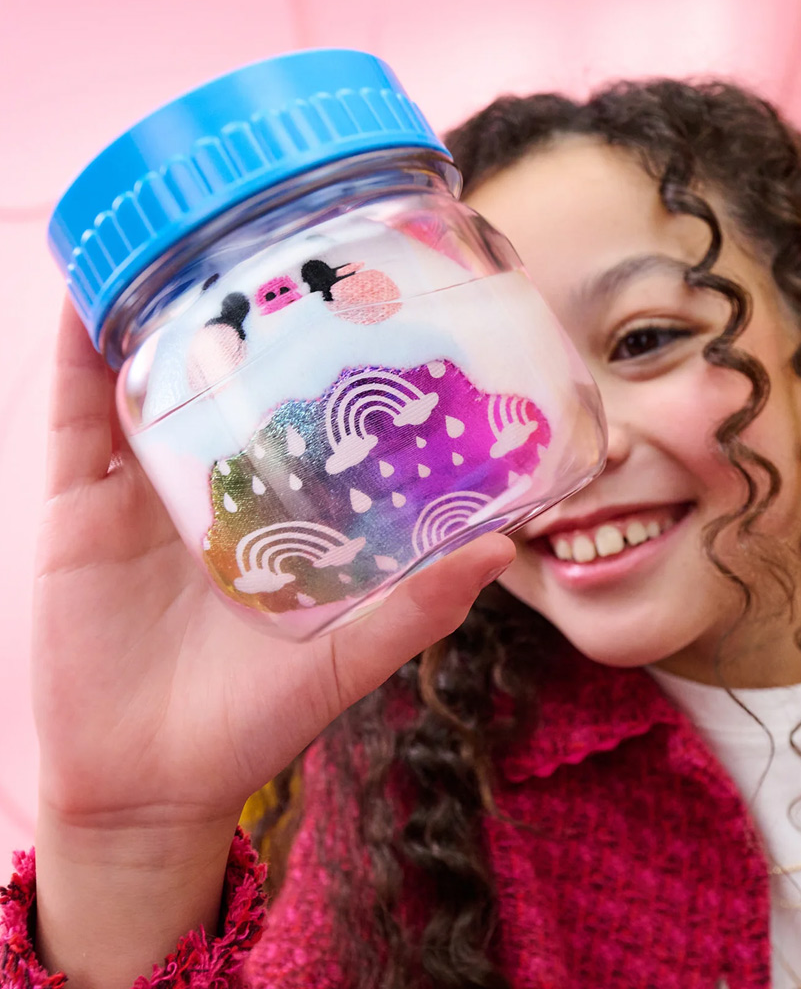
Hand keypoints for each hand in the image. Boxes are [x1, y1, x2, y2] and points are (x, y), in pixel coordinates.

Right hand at [33, 297, 513, 835]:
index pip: (314, 420)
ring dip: (168, 311)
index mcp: (285, 513)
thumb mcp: (345, 662)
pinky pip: (77, 414)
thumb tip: (502, 549)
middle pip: (237, 384)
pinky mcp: (79, 507)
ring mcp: (148, 491)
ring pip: (156, 379)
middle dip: (257, 319)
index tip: (375, 305)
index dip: (339, 365)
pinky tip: (96, 291)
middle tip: (294, 246)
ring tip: (196, 234)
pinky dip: (82, 350)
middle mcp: (220, 489)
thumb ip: (416, 611)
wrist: (143, 787)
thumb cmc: (253, 726)